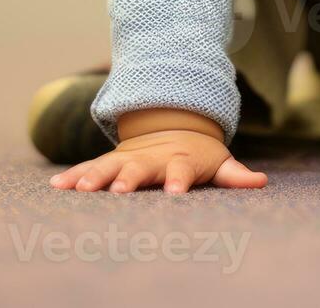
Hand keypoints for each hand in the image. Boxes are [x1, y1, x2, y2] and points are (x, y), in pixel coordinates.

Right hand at [48, 109, 266, 194]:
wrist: (171, 126)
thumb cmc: (198, 155)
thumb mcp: (219, 161)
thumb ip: (236, 175)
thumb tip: (261, 181)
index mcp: (180, 160)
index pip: (181, 171)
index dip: (179, 182)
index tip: (175, 194)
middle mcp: (150, 158)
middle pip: (138, 169)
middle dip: (127, 180)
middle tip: (117, 193)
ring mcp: (127, 158)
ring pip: (108, 166)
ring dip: (93, 178)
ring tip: (80, 190)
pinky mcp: (109, 162)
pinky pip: (88, 168)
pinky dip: (73, 176)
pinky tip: (57, 186)